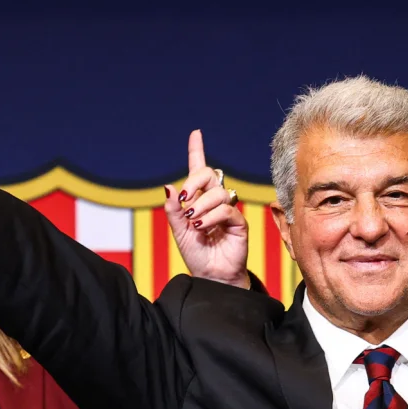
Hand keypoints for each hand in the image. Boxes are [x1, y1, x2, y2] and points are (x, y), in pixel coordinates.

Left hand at [164, 130, 250, 288]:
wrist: (210, 275)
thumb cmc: (196, 254)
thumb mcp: (178, 231)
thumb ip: (173, 211)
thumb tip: (169, 187)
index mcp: (198, 199)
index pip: (199, 170)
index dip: (197, 150)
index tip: (196, 133)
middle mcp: (214, 201)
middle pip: (209, 174)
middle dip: (194, 182)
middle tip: (184, 201)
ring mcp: (227, 210)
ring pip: (218, 193)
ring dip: (201, 206)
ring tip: (194, 222)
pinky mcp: (238, 222)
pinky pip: (226, 210)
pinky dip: (211, 216)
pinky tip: (203, 227)